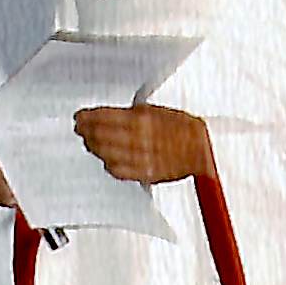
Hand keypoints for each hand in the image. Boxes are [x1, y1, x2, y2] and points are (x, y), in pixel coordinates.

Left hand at [73, 102, 212, 184]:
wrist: (205, 149)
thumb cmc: (184, 129)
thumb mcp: (156, 111)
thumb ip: (131, 114)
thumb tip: (105, 115)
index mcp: (143, 119)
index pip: (103, 117)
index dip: (87, 117)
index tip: (80, 116)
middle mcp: (139, 138)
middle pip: (99, 135)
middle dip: (87, 132)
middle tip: (81, 129)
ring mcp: (141, 157)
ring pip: (105, 153)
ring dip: (95, 147)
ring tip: (91, 142)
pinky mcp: (145, 173)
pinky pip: (117, 170)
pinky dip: (109, 164)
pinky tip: (108, 159)